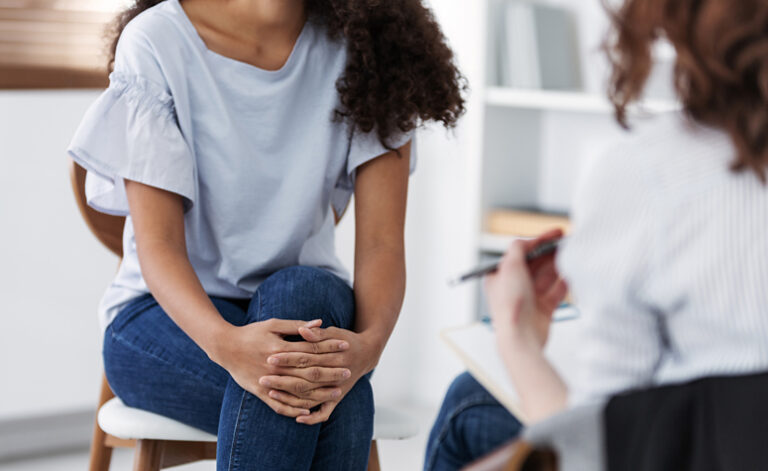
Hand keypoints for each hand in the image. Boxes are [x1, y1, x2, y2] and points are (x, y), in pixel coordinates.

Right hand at [209, 318, 351, 418]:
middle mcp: (277, 367)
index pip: (311, 349)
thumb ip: (296, 325)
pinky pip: (279, 405)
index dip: (330, 348)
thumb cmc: (251, 333)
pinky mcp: (260, 392)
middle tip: (348, 372)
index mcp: (281, 348)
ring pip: (298, 391)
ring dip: (319, 393)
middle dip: (330, 372)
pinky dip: (294, 409)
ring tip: (337, 393)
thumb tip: (319, 323)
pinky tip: (308, 411)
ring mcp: (268, 381)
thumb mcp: (273, 324)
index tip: (346, 346)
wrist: (224, 347)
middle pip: (309, 372)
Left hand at [261, 326, 380, 424]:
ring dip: (291, 397)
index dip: (288, 357)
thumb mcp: (334, 332)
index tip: (270, 357)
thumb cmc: (346, 339)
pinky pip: (325, 412)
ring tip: (271, 393)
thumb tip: (303, 330)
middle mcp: (337, 373)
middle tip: (263, 377)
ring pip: (312, 396)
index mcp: (335, 355)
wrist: (367, 353)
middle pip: (306, 378)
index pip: (306, 357)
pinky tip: (298, 418)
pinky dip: (313, 417)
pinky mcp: (338, 398)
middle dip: (284, 378)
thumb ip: (318, 333)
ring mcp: (337, 388)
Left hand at [485, 229, 567, 349]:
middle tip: (567, 243)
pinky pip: (555, 292)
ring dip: (558, 265)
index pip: (520, 253)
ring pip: (546, 277)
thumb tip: (526, 240)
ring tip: (571, 255)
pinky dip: (563, 283)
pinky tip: (571, 275)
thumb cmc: (510, 305)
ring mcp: (528, 298)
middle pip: (535, 264)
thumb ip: (518, 249)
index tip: (554, 233)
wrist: (520, 336)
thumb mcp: (510, 267)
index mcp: (500, 276)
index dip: (538, 241)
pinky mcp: (542, 310)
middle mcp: (513, 287)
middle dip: (550, 253)